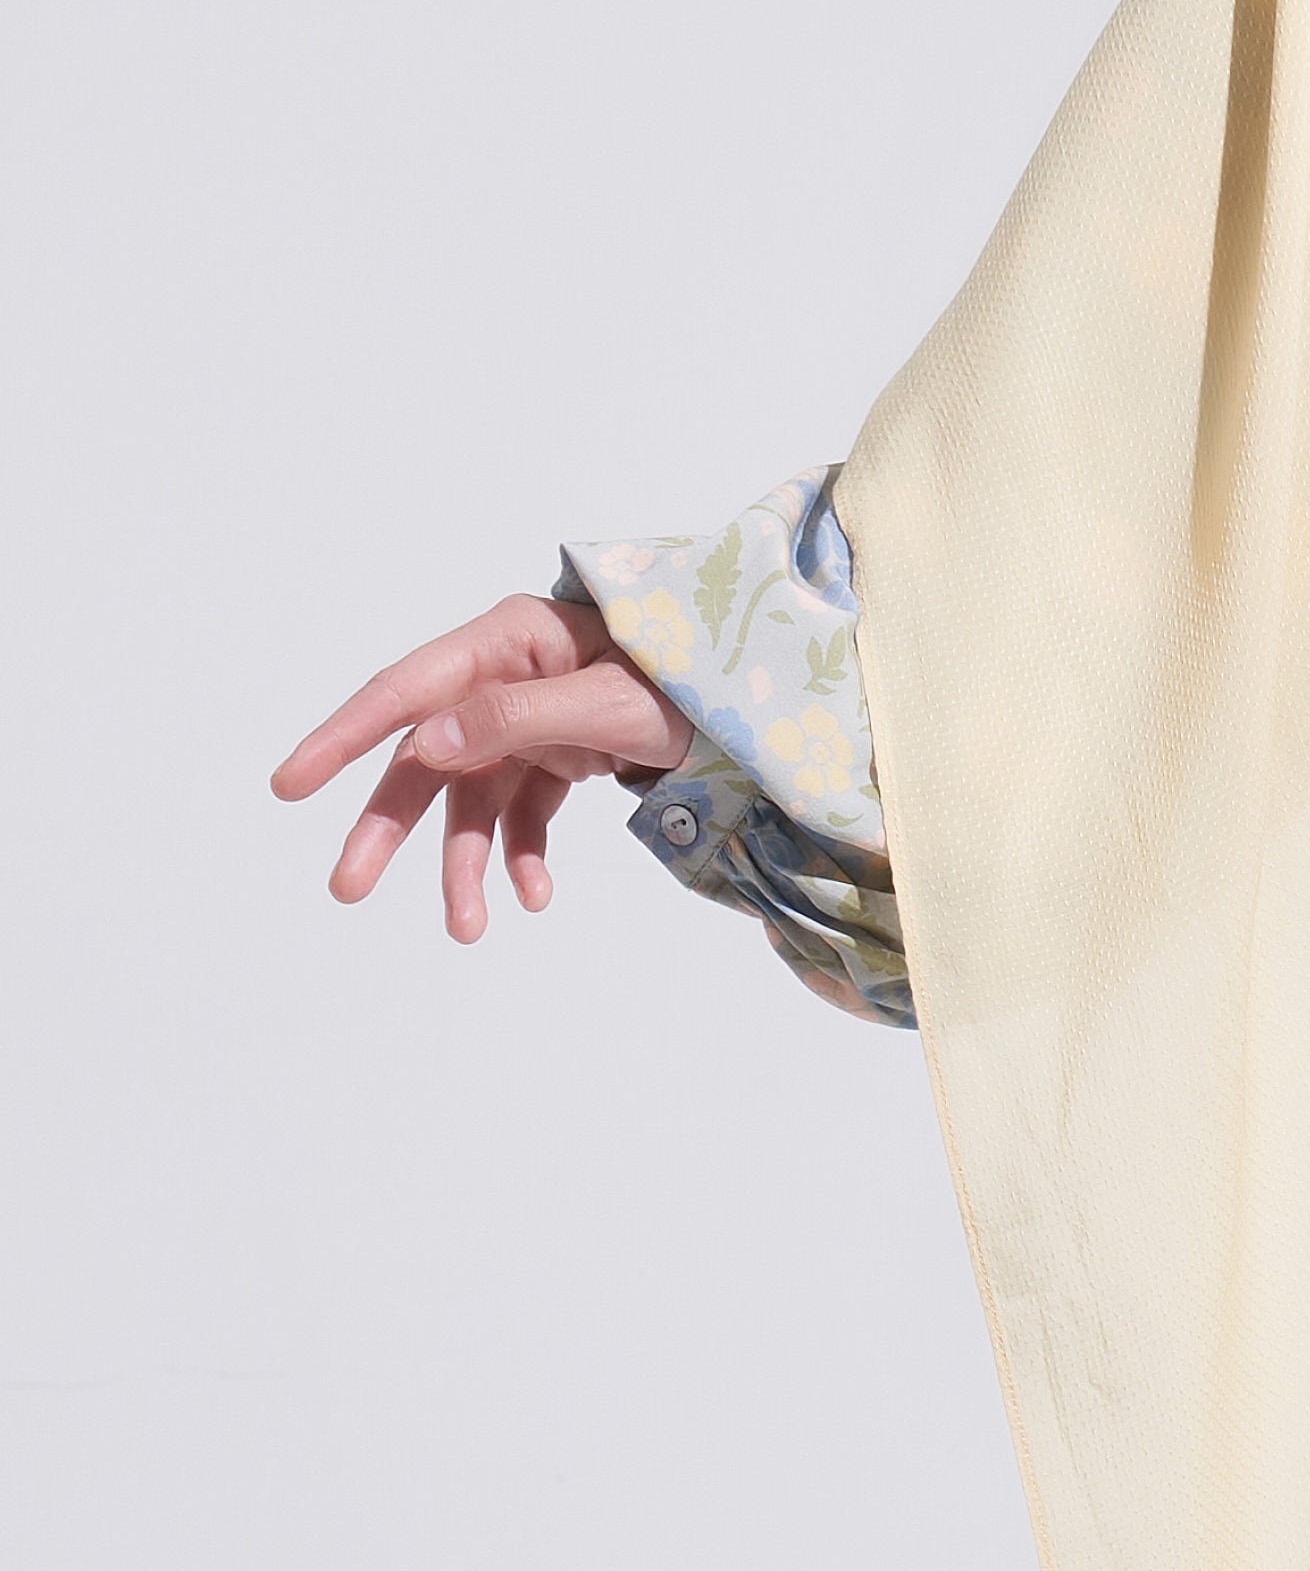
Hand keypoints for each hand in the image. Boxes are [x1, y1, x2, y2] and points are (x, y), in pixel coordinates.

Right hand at [270, 590, 696, 945]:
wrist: (756, 702)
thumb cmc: (689, 678)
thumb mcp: (611, 700)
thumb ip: (519, 716)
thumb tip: (426, 741)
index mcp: (508, 640)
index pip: (409, 689)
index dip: (344, 734)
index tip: (291, 782)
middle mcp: (504, 678)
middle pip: (426, 757)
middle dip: (389, 826)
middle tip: (347, 887)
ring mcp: (527, 721)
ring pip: (470, 800)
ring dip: (463, 865)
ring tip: (468, 930)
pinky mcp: (556, 759)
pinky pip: (520, 815)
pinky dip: (519, 857)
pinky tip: (534, 895)